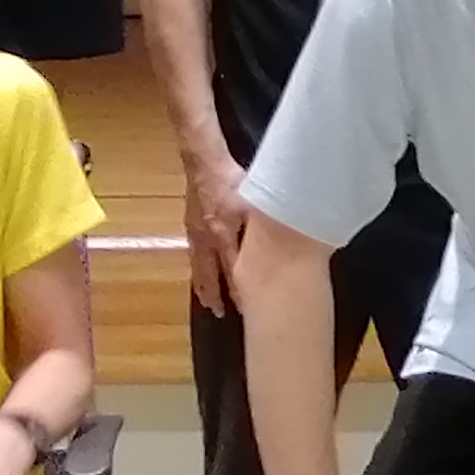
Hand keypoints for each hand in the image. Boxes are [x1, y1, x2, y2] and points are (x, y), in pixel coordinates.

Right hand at [184, 152, 249, 314]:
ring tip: (208, 302)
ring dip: (204, 286)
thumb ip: (264, 223)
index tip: (248, 309)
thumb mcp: (253, 200)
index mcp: (223, 235)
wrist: (202, 160)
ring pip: (199, 267)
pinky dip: (197, 269)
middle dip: (216, 296)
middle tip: (220, 315)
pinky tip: (200, 273)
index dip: (239, 291)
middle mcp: (206, 239)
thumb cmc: (229, 178)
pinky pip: (194, 255)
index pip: (233, 271)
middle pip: (210, 275)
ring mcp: (196, 233)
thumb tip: (283, 241)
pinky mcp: (191, 225)